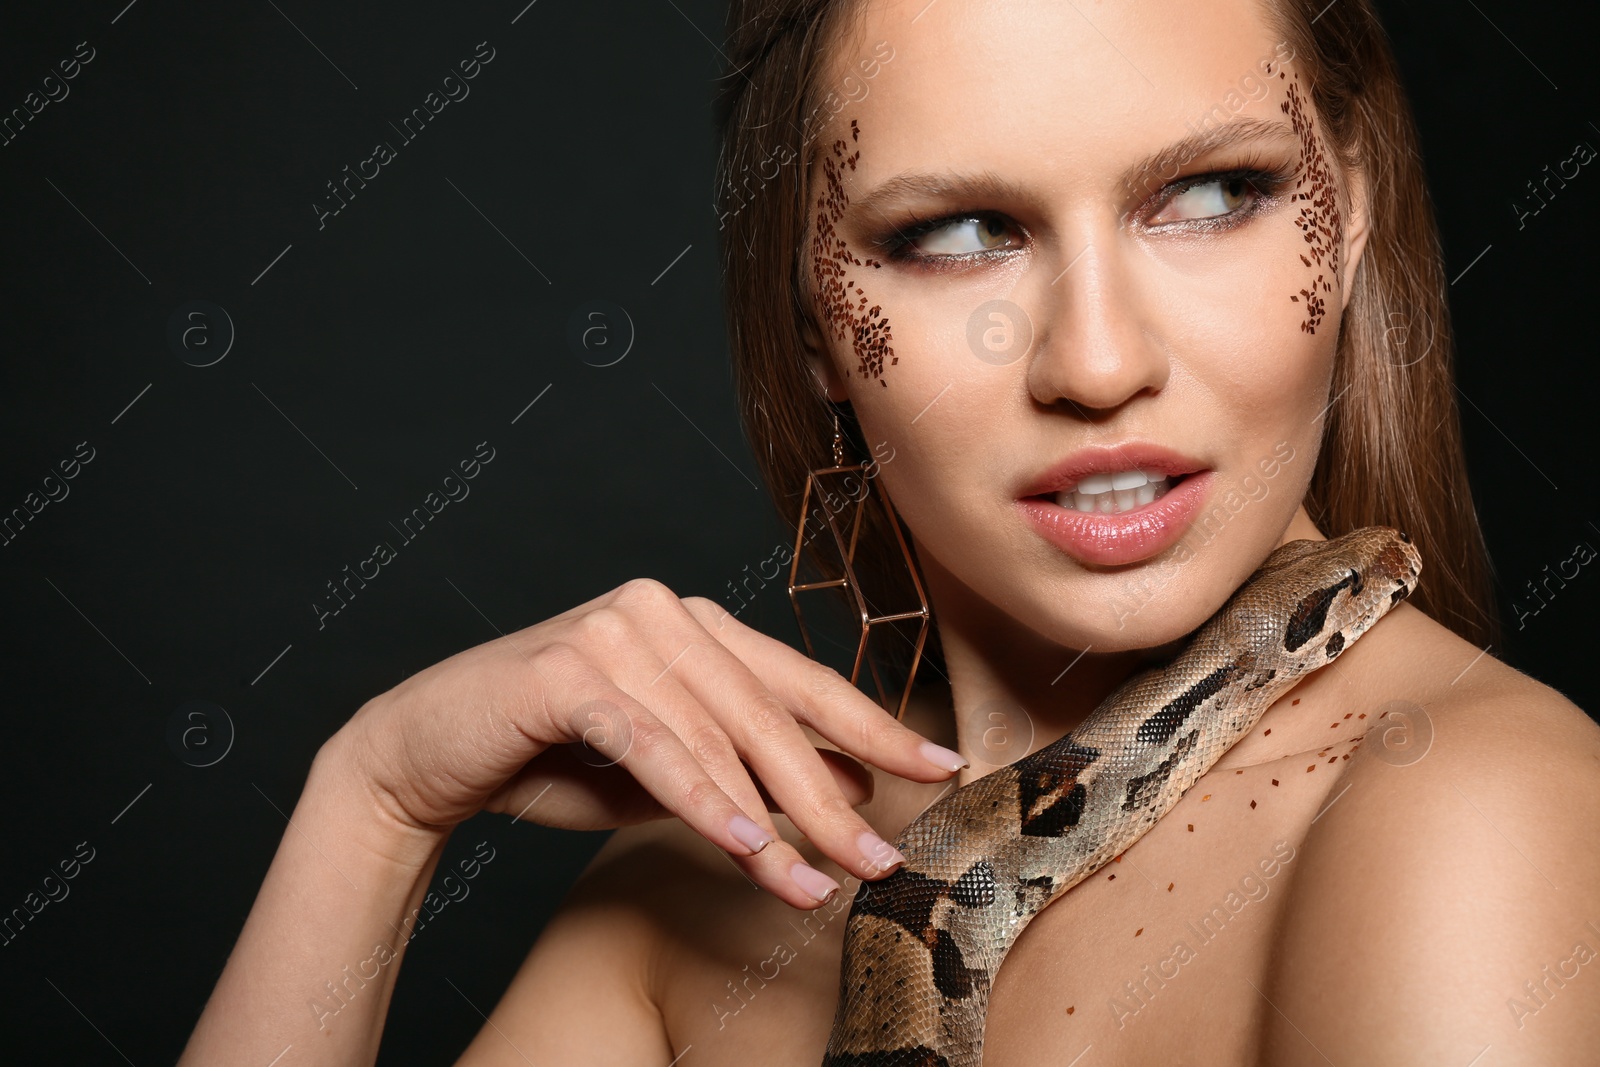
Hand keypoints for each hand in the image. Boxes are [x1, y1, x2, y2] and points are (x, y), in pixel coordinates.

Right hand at [324, 577, 967, 908]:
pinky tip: (745, 844)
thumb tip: (852, 789)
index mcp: (696, 623)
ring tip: (815, 883)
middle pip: (771, 715)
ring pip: (718, 736)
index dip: (874, 727)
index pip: (802, 680)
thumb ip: (750, 768)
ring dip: (773, 820)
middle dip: (834, 797)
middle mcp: (664, 611)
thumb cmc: (555, 757)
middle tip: (881, 859)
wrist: (431, 750)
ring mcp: (615, 630)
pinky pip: (651, 744)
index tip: (940, 767)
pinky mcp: (568, 669)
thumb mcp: (672, 771)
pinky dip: (701, 798)